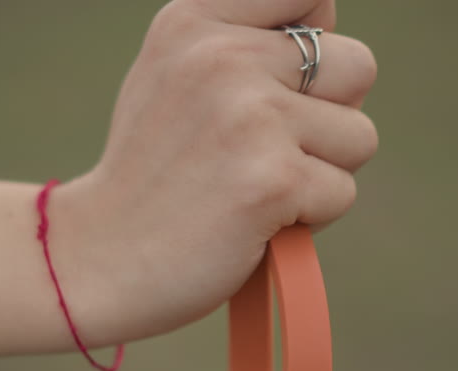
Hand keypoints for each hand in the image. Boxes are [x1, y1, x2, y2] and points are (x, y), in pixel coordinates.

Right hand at [52, 0, 377, 347]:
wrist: (99, 259)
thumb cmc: (150, 177)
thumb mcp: (172, 77)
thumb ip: (242, 43)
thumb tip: (330, 45)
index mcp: (194, 21)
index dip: (314, 49)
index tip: (274, 89)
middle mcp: (222, 56)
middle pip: (357, 65)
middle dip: (330, 116)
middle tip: (266, 151)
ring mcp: (250, 117)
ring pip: (358, 136)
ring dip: (321, 173)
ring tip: (253, 188)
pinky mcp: (273, 180)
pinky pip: (341, 191)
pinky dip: (309, 219)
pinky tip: (253, 223)